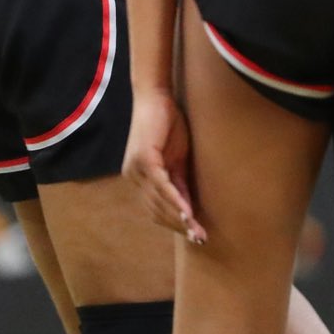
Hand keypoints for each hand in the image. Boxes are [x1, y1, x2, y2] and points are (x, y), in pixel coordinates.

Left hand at [122, 91, 204, 243]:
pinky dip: (175, 201)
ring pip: (158, 202)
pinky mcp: (143, 159)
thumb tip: (190, 207)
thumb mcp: (177, 158)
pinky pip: (161, 186)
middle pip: (156, 211)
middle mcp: (132, 177)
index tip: (194, 235)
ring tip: (197, 231)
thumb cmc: (168, 124)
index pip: (155, 209)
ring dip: (179, 218)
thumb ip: (179, 182)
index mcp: (137, 178)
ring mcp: (135, 169)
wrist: (156, 96)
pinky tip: (188, 212)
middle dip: (179, 226)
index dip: (174, 223)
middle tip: (201, 238)